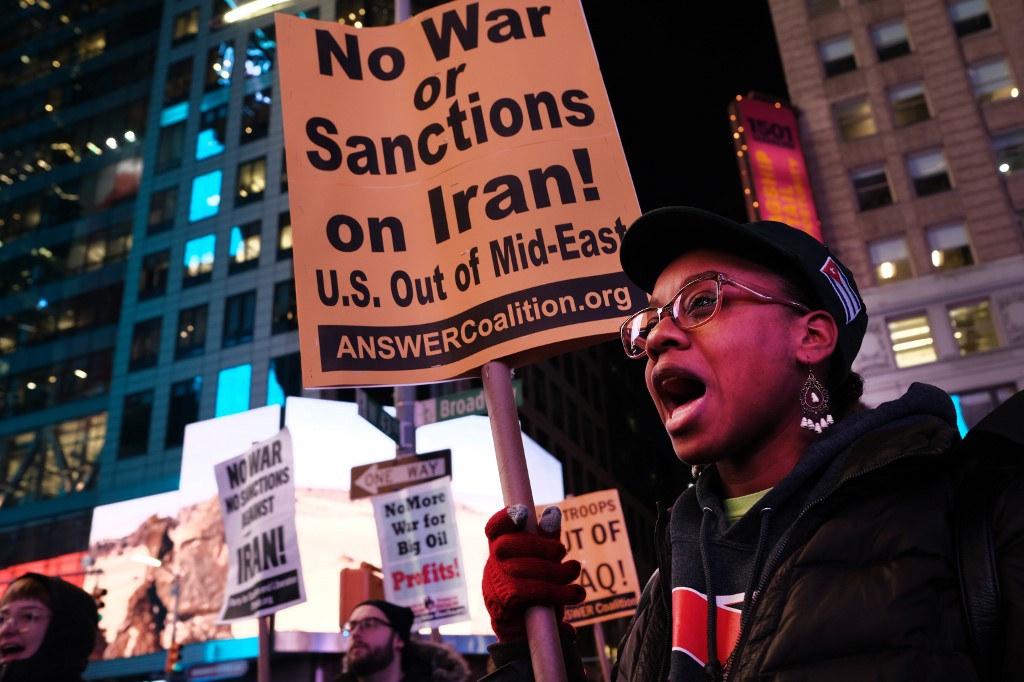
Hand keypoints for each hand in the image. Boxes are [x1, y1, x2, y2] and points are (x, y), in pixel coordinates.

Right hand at [482, 505, 585, 640]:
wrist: (530, 636)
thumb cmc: (536, 594)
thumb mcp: (544, 563)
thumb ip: (547, 539)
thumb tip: (553, 512)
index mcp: (500, 551)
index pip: (493, 530)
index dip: (505, 519)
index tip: (523, 512)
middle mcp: (492, 566)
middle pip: (507, 546)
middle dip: (539, 545)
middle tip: (562, 551)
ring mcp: (495, 586)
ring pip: (521, 569)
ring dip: (555, 571)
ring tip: (574, 572)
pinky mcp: (505, 605)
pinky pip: (530, 592)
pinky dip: (559, 592)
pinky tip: (576, 593)